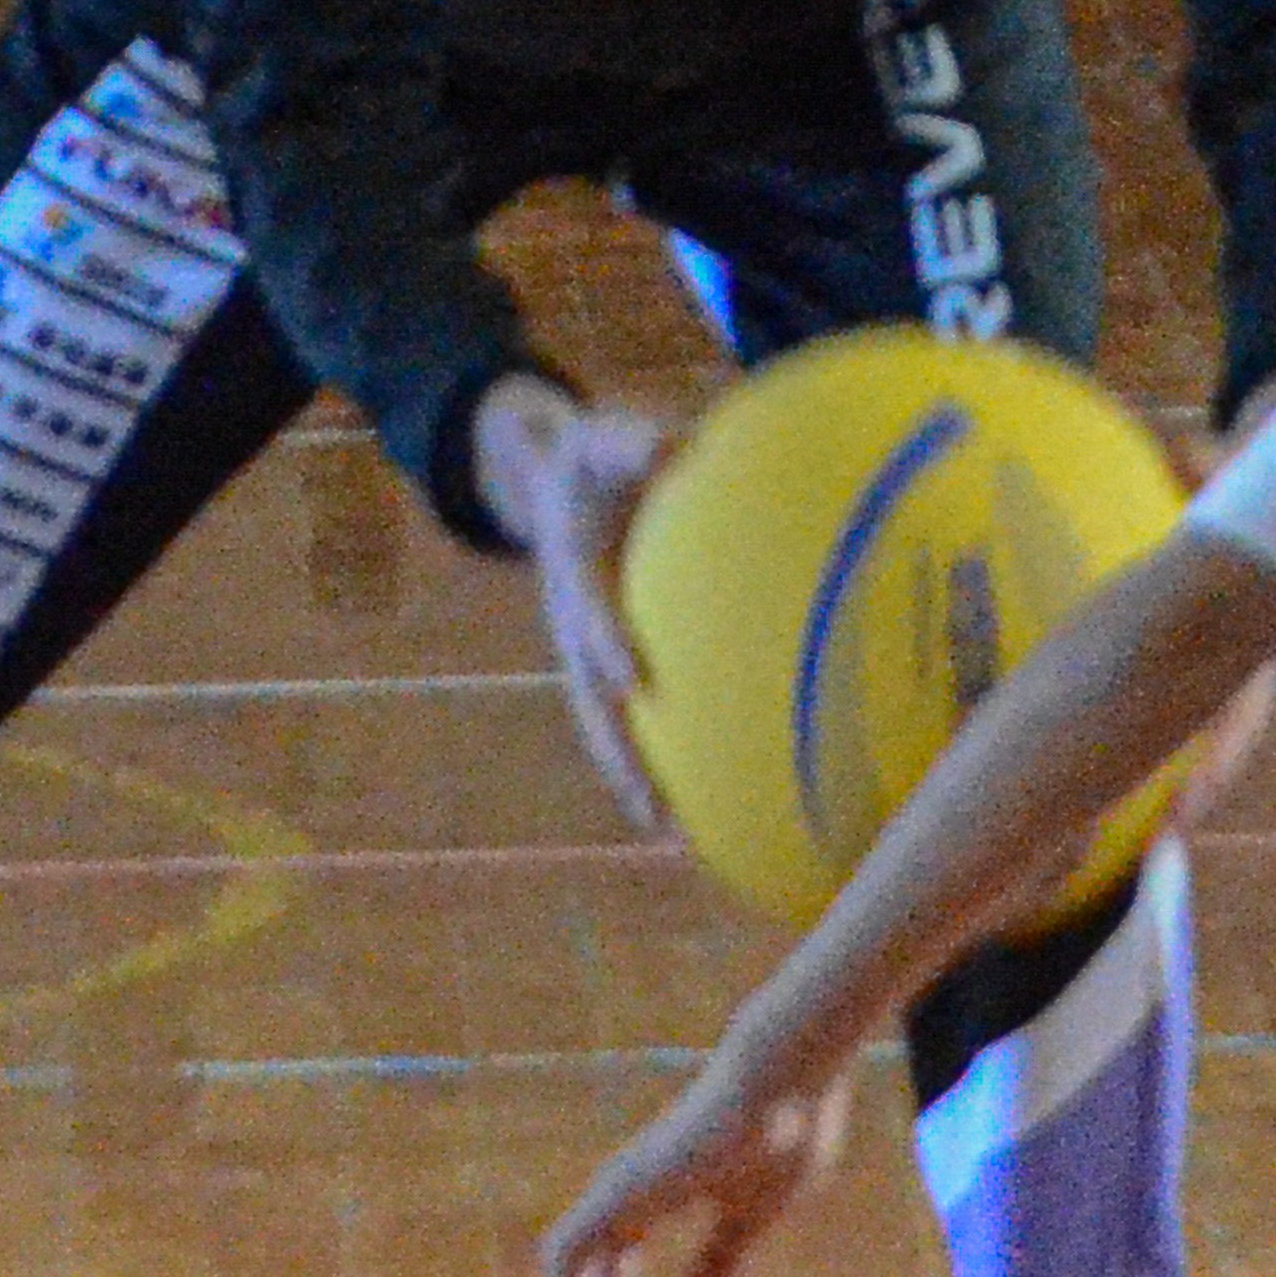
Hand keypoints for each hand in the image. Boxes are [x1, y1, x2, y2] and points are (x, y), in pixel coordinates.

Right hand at [466, 370, 672, 832]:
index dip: (605, 640)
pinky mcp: (612, 664)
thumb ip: (635, 440)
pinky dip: (668, 755)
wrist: (555, 479)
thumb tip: (675, 441)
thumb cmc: (596, 458)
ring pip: (609, 726)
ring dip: (636, 779)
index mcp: (572, 567)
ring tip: (675, 839)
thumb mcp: (604, 437)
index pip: (586, 608)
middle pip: (589, 702)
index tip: (630, 676)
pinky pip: (638, 714)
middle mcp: (574, 625)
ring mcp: (589, 652)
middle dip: (617, 753)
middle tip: (650, 804)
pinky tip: (720, 794)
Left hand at [543, 1026, 863, 1276]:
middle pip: (593, 1258)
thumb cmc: (783, 1137)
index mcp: (668, 1188)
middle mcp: (636, 1186)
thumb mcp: (755, 1216)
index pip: (621, 1250)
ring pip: (569, 1259)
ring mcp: (623, 1185)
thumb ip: (726, 1257)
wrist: (782, 1083)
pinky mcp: (618, 1191)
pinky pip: (567, 1255)